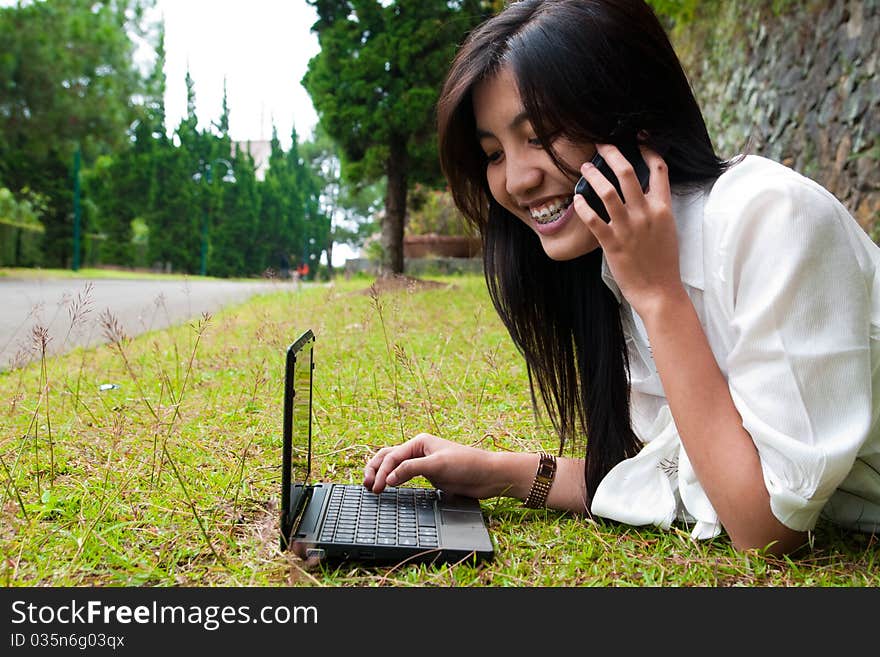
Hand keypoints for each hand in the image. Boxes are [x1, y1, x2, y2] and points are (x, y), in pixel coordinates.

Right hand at [363, 433, 501, 498]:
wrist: (487, 476)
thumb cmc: (467, 464)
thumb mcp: (437, 465)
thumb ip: (411, 469)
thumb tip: (389, 478)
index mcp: (419, 442)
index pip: (392, 456)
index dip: (382, 472)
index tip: (377, 487)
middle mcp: (418, 450)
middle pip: (388, 457)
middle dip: (375, 469)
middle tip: (367, 485)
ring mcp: (422, 462)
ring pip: (394, 465)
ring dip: (381, 474)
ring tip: (371, 486)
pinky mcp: (427, 474)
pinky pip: (404, 475)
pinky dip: (393, 479)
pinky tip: (387, 487)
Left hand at [573, 144, 685, 318]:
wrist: (660, 292)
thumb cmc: (663, 263)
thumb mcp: (667, 229)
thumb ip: (656, 209)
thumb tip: (644, 192)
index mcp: (663, 209)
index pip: (660, 169)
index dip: (649, 150)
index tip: (638, 139)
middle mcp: (646, 214)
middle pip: (627, 173)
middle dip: (612, 154)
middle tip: (600, 145)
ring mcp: (628, 228)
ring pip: (608, 192)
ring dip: (593, 176)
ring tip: (584, 168)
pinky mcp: (612, 244)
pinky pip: (593, 220)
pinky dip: (583, 206)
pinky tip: (577, 199)